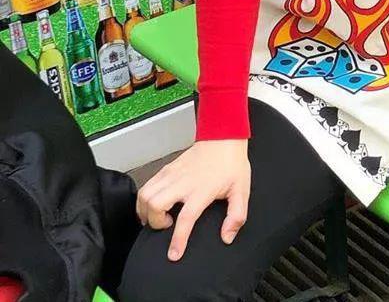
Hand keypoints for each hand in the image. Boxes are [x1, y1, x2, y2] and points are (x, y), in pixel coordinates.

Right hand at [136, 139, 249, 261]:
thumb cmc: (231, 164)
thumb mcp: (241, 190)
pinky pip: (146, 186)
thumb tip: (227, 236)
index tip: (174, 254)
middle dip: (154, 223)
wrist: (223, 137)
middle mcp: (183, 182)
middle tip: (165, 225)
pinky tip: (153, 204)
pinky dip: (144, 199)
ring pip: (145, 195)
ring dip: (145, 211)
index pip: (185, 218)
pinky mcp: (166, 169)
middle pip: (155, 204)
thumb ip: (236, 215)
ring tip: (157, 217)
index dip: (178, 239)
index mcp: (202, 190)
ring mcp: (172, 174)